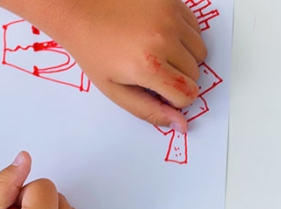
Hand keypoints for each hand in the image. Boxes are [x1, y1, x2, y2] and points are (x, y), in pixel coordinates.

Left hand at [27, 0, 206, 130]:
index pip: (188, 94)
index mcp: (147, 66)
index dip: (174, 97)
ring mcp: (170, 19)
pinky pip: (196, 28)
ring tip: (156, 50)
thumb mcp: (114, 88)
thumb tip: (182, 124)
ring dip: (184, 56)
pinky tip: (160, 33)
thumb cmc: (93, 49)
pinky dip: (184, 35)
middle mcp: (163, 41)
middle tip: (150, 67)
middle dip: (177, 76)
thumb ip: (149, 110)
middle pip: (195, 74)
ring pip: (200, 52)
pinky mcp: (172, 2)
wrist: (79, 9)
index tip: (158, 89)